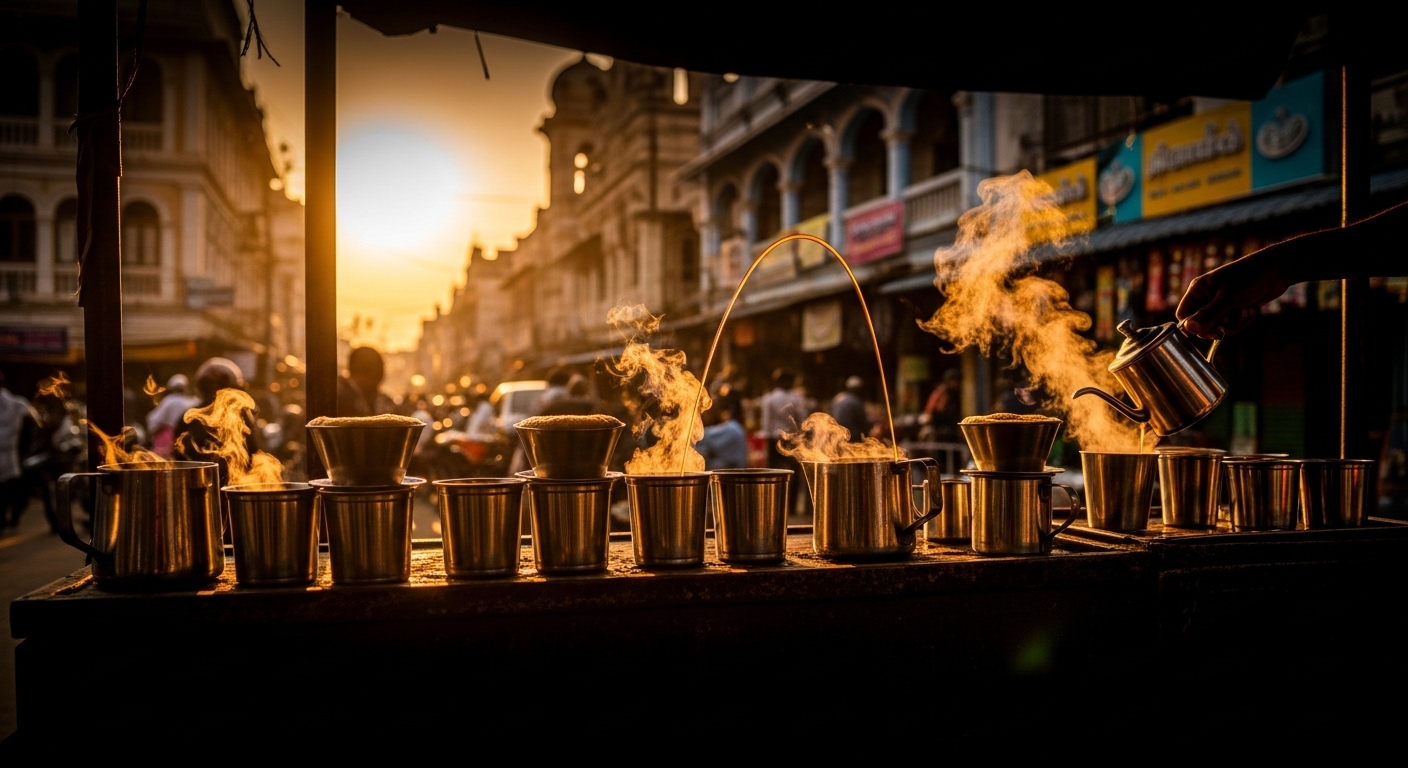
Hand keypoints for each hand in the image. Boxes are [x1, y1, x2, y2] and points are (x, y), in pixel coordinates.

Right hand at [1175, 249, 1292, 339]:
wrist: (1277, 270)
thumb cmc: (1249, 278)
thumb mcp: (1227, 298)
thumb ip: (1207, 315)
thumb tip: (1187, 329)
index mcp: (1198, 291)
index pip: (1183, 316)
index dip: (1194, 326)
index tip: (1211, 329)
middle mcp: (1206, 298)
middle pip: (1201, 325)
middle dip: (1218, 326)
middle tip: (1229, 319)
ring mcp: (1221, 304)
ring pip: (1218, 327)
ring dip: (1234, 324)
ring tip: (1245, 311)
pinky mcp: (1234, 309)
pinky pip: (1231, 325)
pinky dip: (1241, 321)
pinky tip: (1250, 310)